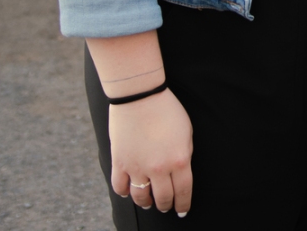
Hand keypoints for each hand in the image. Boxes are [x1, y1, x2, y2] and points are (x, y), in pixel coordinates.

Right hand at [109, 89, 193, 216]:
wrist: (140, 95)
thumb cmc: (166, 109)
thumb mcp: (186, 131)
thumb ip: (184, 154)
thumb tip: (180, 171)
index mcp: (179, 160)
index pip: (183, 192)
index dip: (183, 205)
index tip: (182, 211)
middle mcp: (159, 168)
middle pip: (163, 198)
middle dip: (166, 205)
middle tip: (166, 206)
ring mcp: (138, 167)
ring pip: (140, 197)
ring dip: (145, 203)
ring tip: (148, 202)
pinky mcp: (120, 162)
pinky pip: (120, 187)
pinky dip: (124, 192)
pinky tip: (128, 191)